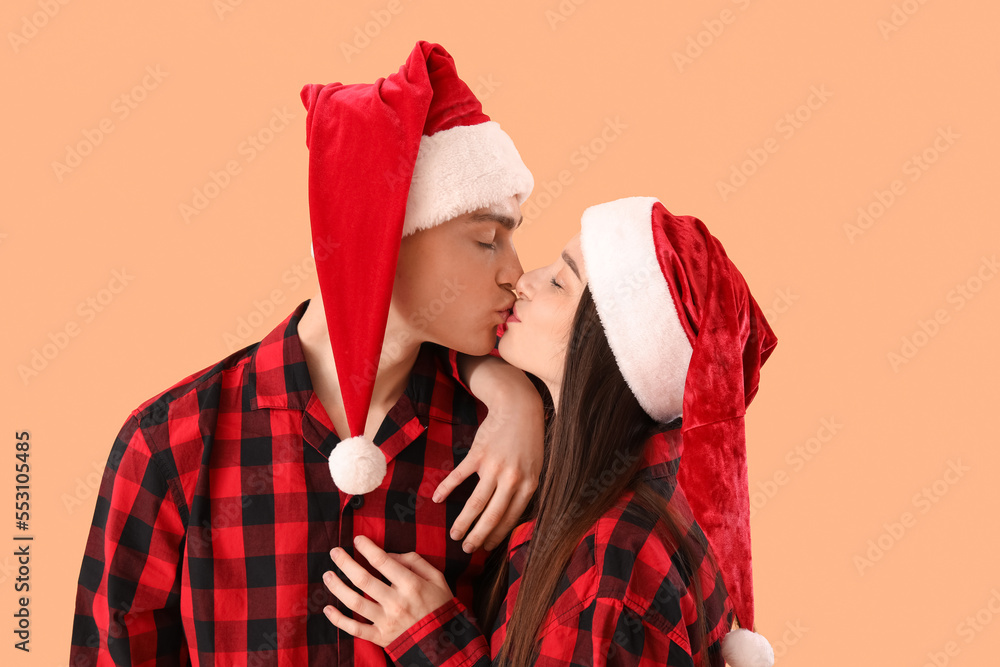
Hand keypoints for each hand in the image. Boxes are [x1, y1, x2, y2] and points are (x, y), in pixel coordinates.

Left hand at [322, 535, 454, 647]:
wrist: (443, 640)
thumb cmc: (439, 604)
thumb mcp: (436, 577)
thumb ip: (414, 561)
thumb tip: (389, 555)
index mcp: (410, 585)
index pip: (383, 562)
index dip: (367, 548)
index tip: (357, 539)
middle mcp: (396, 602)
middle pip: (363, 580)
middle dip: (346, 563)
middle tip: (334, 552)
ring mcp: (386, 621)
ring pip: (355, 602)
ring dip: (338, 587)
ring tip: (327, 575)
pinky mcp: (380, 637)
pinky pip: (355, 629)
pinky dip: (339, 620)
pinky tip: (328, 608)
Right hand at [433, 356, 543, 552]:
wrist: (519, 408)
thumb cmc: (529, 440)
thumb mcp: (536, 467)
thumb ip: (525, 490)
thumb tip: (513, 517)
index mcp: (528, 486)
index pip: (510, 518)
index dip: (497, 536)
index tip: (486, 548)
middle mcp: (512, 480)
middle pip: (492, 516)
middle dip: (478, 536)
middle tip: (466, 550)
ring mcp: (494, 467)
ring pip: (476, 503)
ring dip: (463, 522)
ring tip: (454, 535)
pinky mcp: (478, 454)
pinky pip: (459, 476)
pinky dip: (446, 488)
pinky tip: (437, 498)